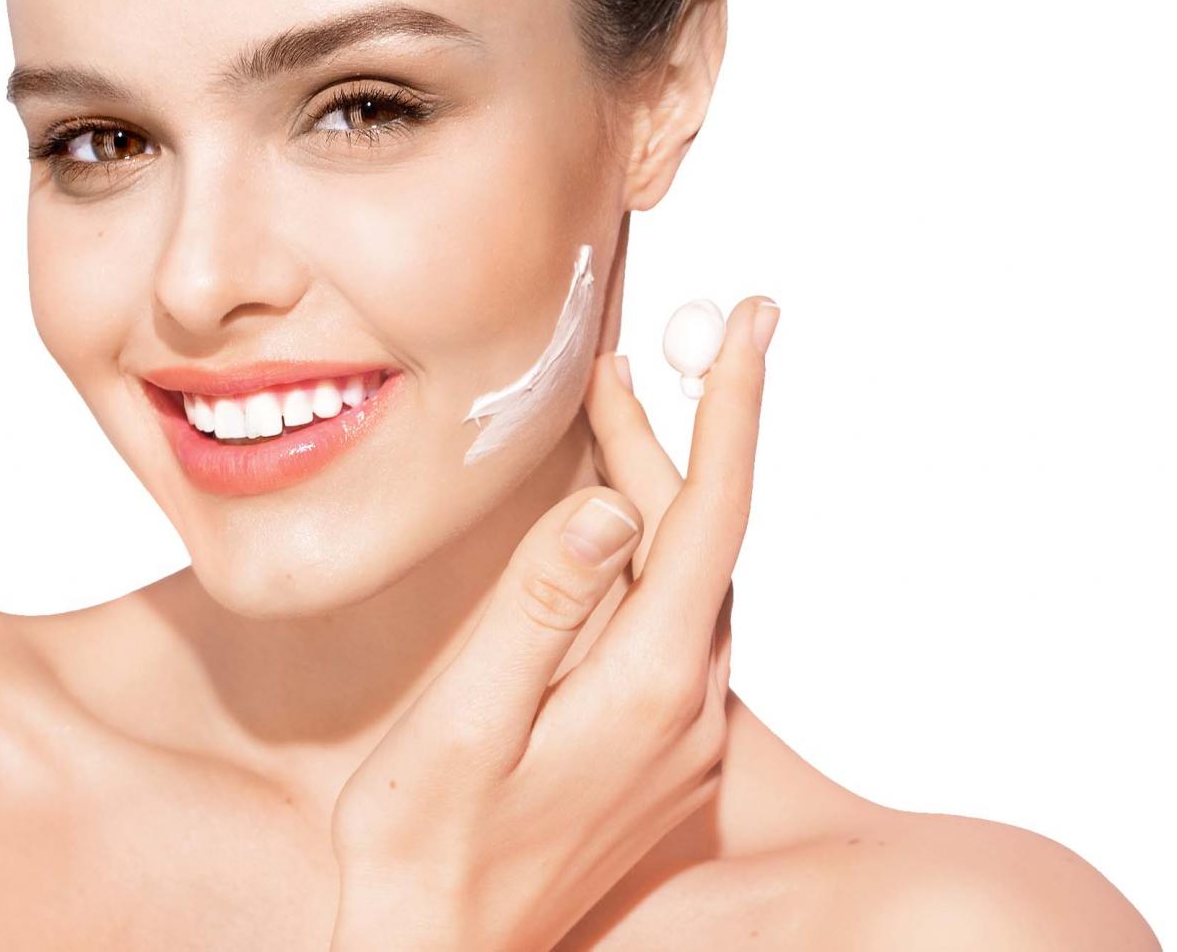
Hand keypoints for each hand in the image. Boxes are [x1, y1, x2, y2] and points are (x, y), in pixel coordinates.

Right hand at [327, 272, 778, 950]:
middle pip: (699, 536)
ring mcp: (677, 735)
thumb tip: (609, 507)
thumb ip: (536, 613)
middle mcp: (686, 709)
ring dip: (655, 489)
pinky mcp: (656, 750)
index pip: (712, 516)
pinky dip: (644, 552)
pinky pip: (668, 620)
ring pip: (685, 576)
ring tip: (609, 415)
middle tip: (624, 355)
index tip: (751, 323)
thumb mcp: (462, 726)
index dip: (734, 408)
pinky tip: (602, 530)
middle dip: (670, 433)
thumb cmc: (426, 852)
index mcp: (648, 690)